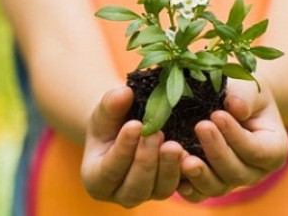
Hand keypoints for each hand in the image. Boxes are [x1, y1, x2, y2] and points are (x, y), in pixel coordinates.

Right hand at [81, 87, 184, 207]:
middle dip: (147, 160)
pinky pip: (180, 186)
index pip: (109, 170)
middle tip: (157, 134)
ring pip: (160, 190)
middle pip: (135, 187)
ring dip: (169, 168)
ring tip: (174, 145)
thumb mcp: (105, 111)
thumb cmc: (110, 121)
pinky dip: (186, 172)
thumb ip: (111, 104)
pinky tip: (191, 154)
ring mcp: (147, 194)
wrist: (125, 128)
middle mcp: (121, 194)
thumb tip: (124, 94)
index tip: (135, 126)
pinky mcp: (167, 188)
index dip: (123, 149)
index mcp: (96, 180)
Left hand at [177, 80, 287, 202]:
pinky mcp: (207, 184)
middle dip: (217, 151)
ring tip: (184, 156)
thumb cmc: (243, 94)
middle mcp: (253, 172)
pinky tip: (174, 172)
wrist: (229, 103)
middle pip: (237, 173)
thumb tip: (235, 105)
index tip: (217, 115)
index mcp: (273, 150)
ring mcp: (229, 181)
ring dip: (200, 174)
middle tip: (200, 127)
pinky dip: (186, 186)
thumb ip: (245, 96)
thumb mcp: (250, 89)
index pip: (257, 150)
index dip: (237, 136)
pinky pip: (197, 193)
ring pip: (216, 187)